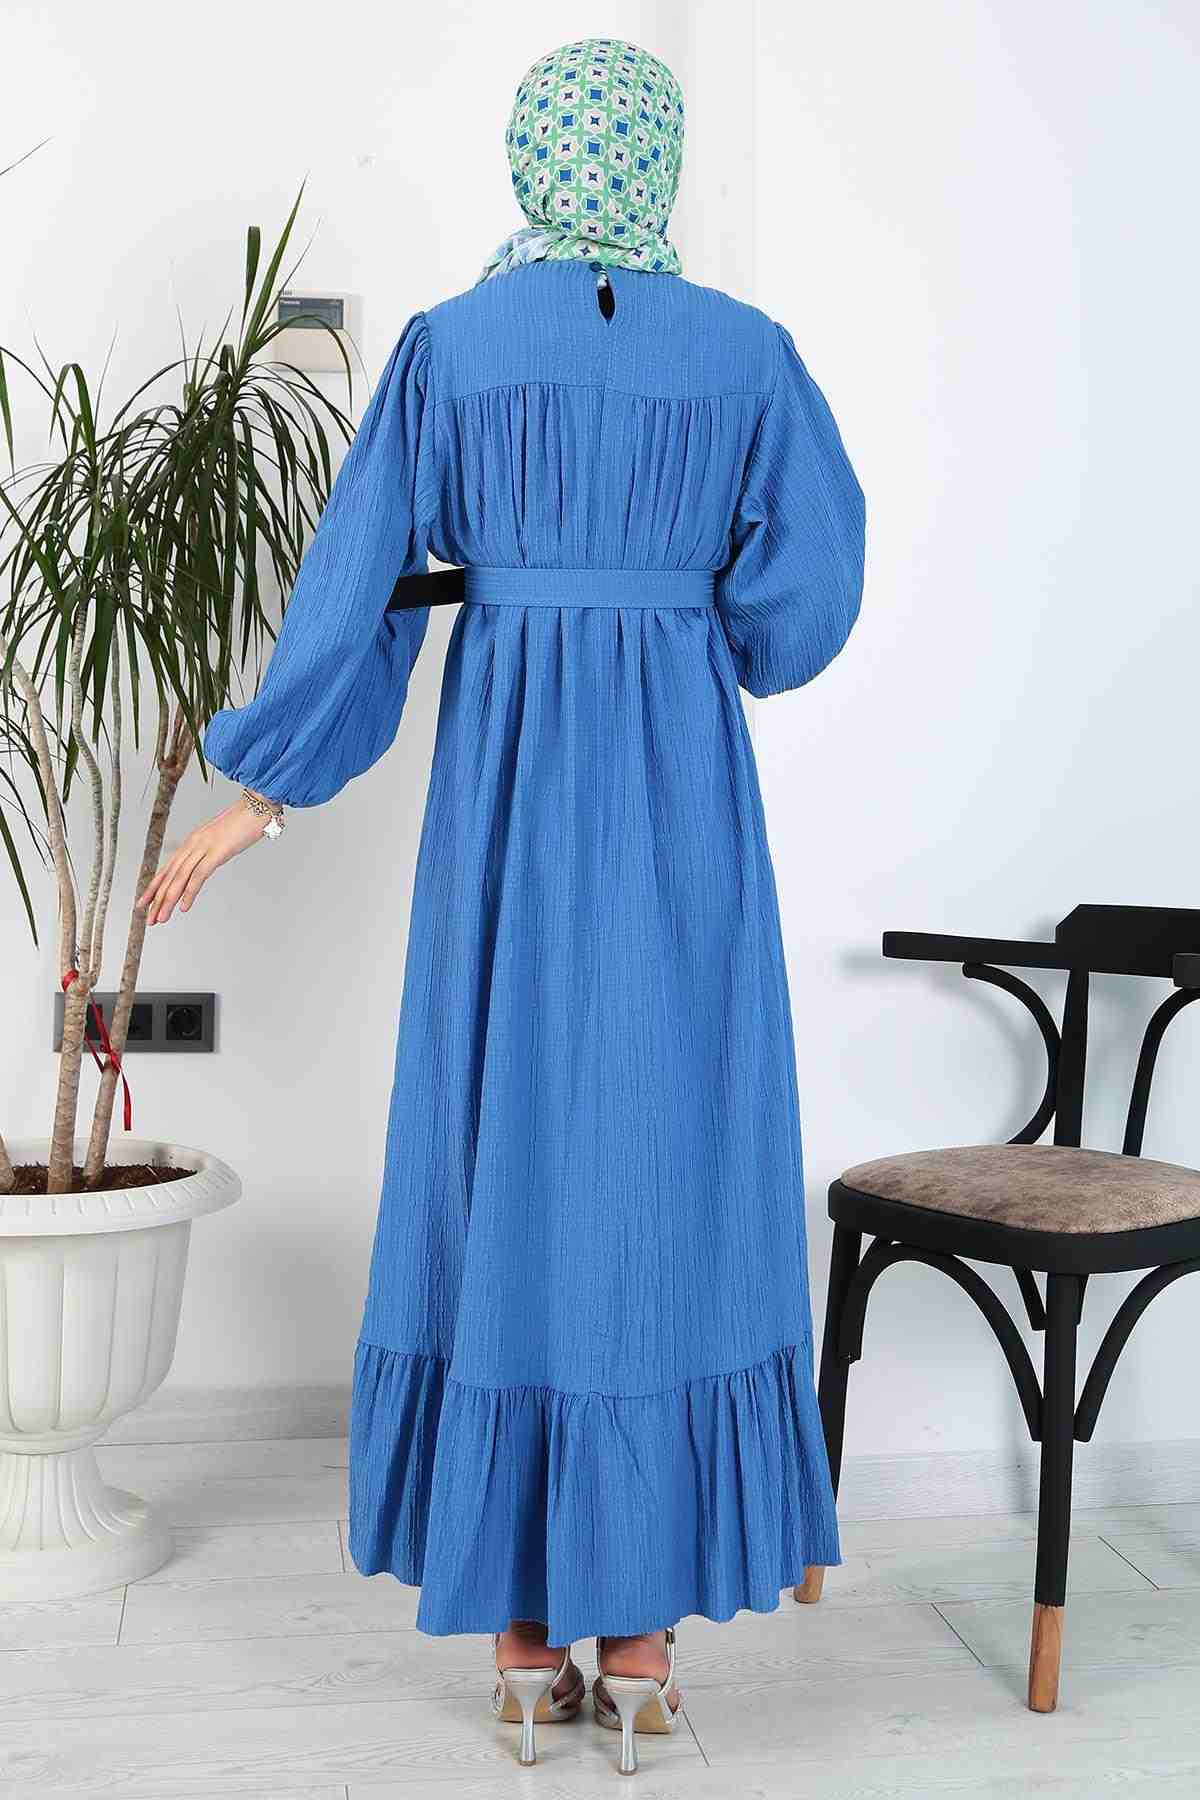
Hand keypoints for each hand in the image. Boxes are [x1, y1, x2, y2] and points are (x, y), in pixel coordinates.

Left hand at [136, 799, 269, 924]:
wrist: (257, 806)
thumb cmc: (243, 823)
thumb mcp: (221, 840)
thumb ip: (210, 852)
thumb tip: (205, 864)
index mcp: (192, 842)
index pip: (168, 869)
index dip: (154, 887)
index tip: (145, 903)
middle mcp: (193, 845)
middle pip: (170, 876)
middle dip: (157, 899)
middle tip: (149, 919)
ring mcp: (204, 848)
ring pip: (180, 878)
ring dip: (168, 900)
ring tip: (161, 918)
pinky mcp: (217, 852)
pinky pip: (199, 875)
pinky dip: (190, 892)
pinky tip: (184, 906)